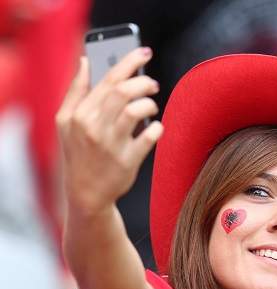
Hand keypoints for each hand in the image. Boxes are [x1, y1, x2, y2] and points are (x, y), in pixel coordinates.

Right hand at [57, 48, 162, 217]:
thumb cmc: (78, 153)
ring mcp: (111, 145)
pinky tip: (155, 128)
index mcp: (79, 114)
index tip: (145, 52)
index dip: (129, 62)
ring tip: (151, 105)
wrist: (86, 193)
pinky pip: (149, 137)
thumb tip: (84, 60)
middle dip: (144, 82)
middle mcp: (94, 127)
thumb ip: (75, 90)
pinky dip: (157, 128)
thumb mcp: (65, 122)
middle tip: (152, 84)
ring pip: (136, 111)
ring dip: (150, 103)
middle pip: (123, 92)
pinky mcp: (128, 161)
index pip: (108, 79)